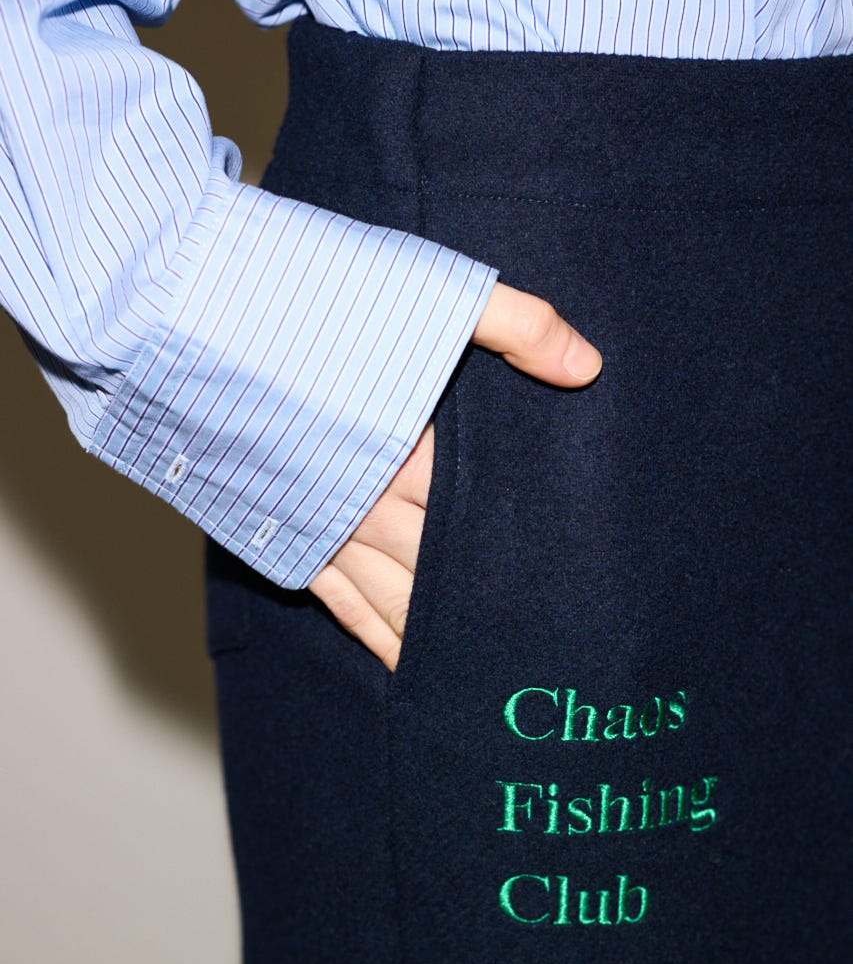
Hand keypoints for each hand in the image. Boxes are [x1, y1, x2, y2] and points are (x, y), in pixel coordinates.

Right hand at [308, 283, 600, 670]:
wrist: (178, 313)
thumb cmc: (300, 292)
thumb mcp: (424, 289)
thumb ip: (512, 322)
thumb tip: (586, 368)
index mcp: (413, 451)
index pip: (485, 520)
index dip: (531, 554)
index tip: (574, 591)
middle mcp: (370, 504)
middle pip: (449, 573)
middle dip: (496, 609)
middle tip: (546, 653)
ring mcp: (324, 527)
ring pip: (400, 603)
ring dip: (443, 639)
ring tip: (489, 674)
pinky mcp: (284, 535)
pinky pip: (343, 605)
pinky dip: (379, 638)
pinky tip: (406, 665)